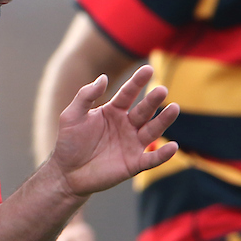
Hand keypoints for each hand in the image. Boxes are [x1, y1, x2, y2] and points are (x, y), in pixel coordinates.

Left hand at [49, 64, 178, 197]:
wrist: (67, 173)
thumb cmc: (69, 142)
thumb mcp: (72, 116)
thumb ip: (85, 96)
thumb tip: (103, 77)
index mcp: (113, 111)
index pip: (128, 93)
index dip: (137, 82)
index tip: (148, 68)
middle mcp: (126, 125)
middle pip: (143, 110)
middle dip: (153, 100)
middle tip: (162, 89)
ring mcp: (132, 144)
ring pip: (152, 130)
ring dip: (163, 121)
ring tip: (174, 108)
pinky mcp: (133, 164)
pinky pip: (151, 159)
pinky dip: (163, 154)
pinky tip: (173, 146)